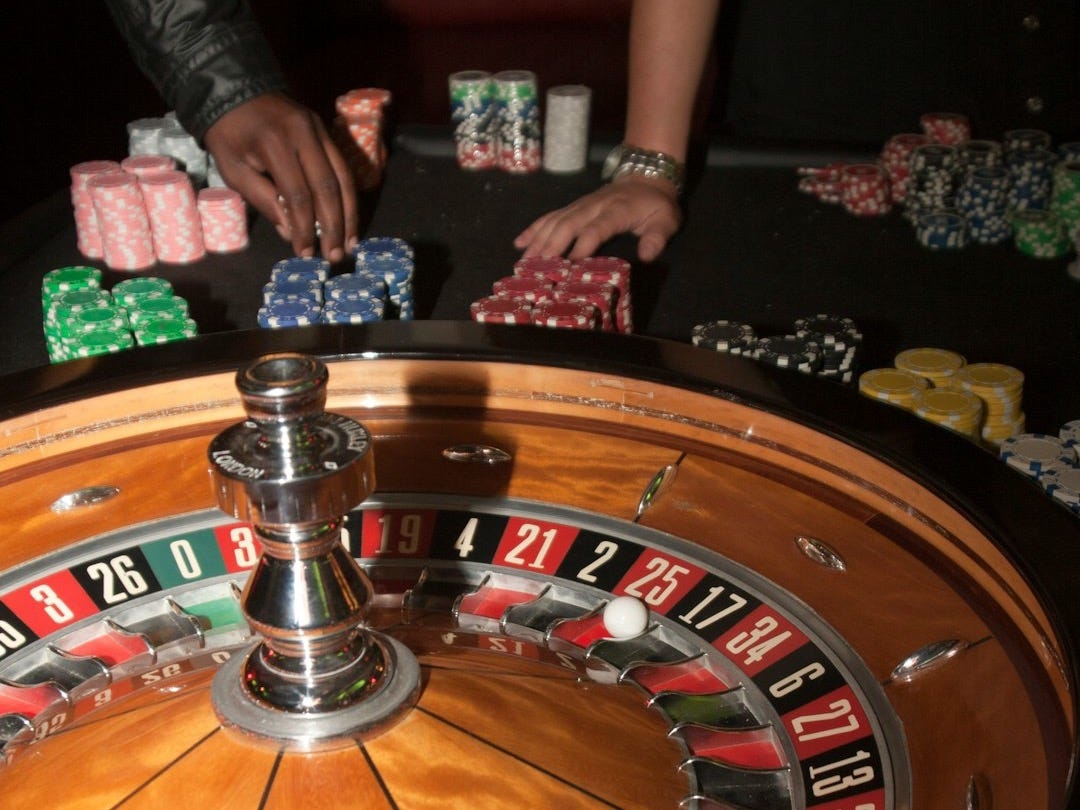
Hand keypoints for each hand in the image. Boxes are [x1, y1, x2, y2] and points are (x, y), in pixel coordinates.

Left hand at [203, 92, 357, 262]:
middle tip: (335, 255)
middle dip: (333, 226)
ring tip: (350, 243)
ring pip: (343, 178)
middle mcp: (304, 134)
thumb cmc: (229, 134)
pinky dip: (348, 196)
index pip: (298, 194)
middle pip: (328, 187)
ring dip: (349, 214)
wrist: (234, 91)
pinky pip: (343, 167)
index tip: (305, 252)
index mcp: (275, 143)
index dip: (304, 227)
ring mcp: (319, 130)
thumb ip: (263, 200)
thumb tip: (292, 231)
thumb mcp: (234, 169)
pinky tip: (349, 218)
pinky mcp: (326, 131)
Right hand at [514, 175, 681, 261]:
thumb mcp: (666, 221)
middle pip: (567, 225)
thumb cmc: (655, 205)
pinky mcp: (573, 206)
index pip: (596, 229)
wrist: (646, 177)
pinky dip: (533, 229)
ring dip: (537, 241)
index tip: (570, 266)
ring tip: (523, 262)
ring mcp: (580, 204)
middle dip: (551, 246)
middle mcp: (593, 206)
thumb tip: (647, 256)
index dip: (582, 246)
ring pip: (555, 221)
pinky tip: (519, 244)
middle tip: (536, 269)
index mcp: (616, 210)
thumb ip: (656, 238)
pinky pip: (550, 216)